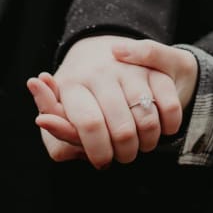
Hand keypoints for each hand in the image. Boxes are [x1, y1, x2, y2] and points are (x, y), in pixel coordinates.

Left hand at [28, 35, 181, 168]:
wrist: (105, 50)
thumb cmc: (82, 93)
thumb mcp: (63, 108)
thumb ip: (55, 123)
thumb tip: (43, 120)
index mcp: (73, 82)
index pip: (89, 125)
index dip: (98, 151)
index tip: (102, 161)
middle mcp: (101, 72)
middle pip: (121, 130)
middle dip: (124, 153)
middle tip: (121, 155)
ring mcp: (130, 69)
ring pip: (147, 120)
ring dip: (147, 142)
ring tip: (140, 144)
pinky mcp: (156, 68)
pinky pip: (169, 107)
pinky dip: (169, 125)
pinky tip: (160, 128)